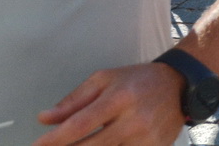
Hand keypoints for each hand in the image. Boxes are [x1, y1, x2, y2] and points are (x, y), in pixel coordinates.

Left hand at [34, 62, 186, 145]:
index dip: (55, 139)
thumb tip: (44, 119)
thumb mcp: (105, 79)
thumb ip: (74, 100)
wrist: (180, 85)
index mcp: (119, 98)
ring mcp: (146, 139)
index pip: (80, 124)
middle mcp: (133, 120)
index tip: (37, 145)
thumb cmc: (137, 81)